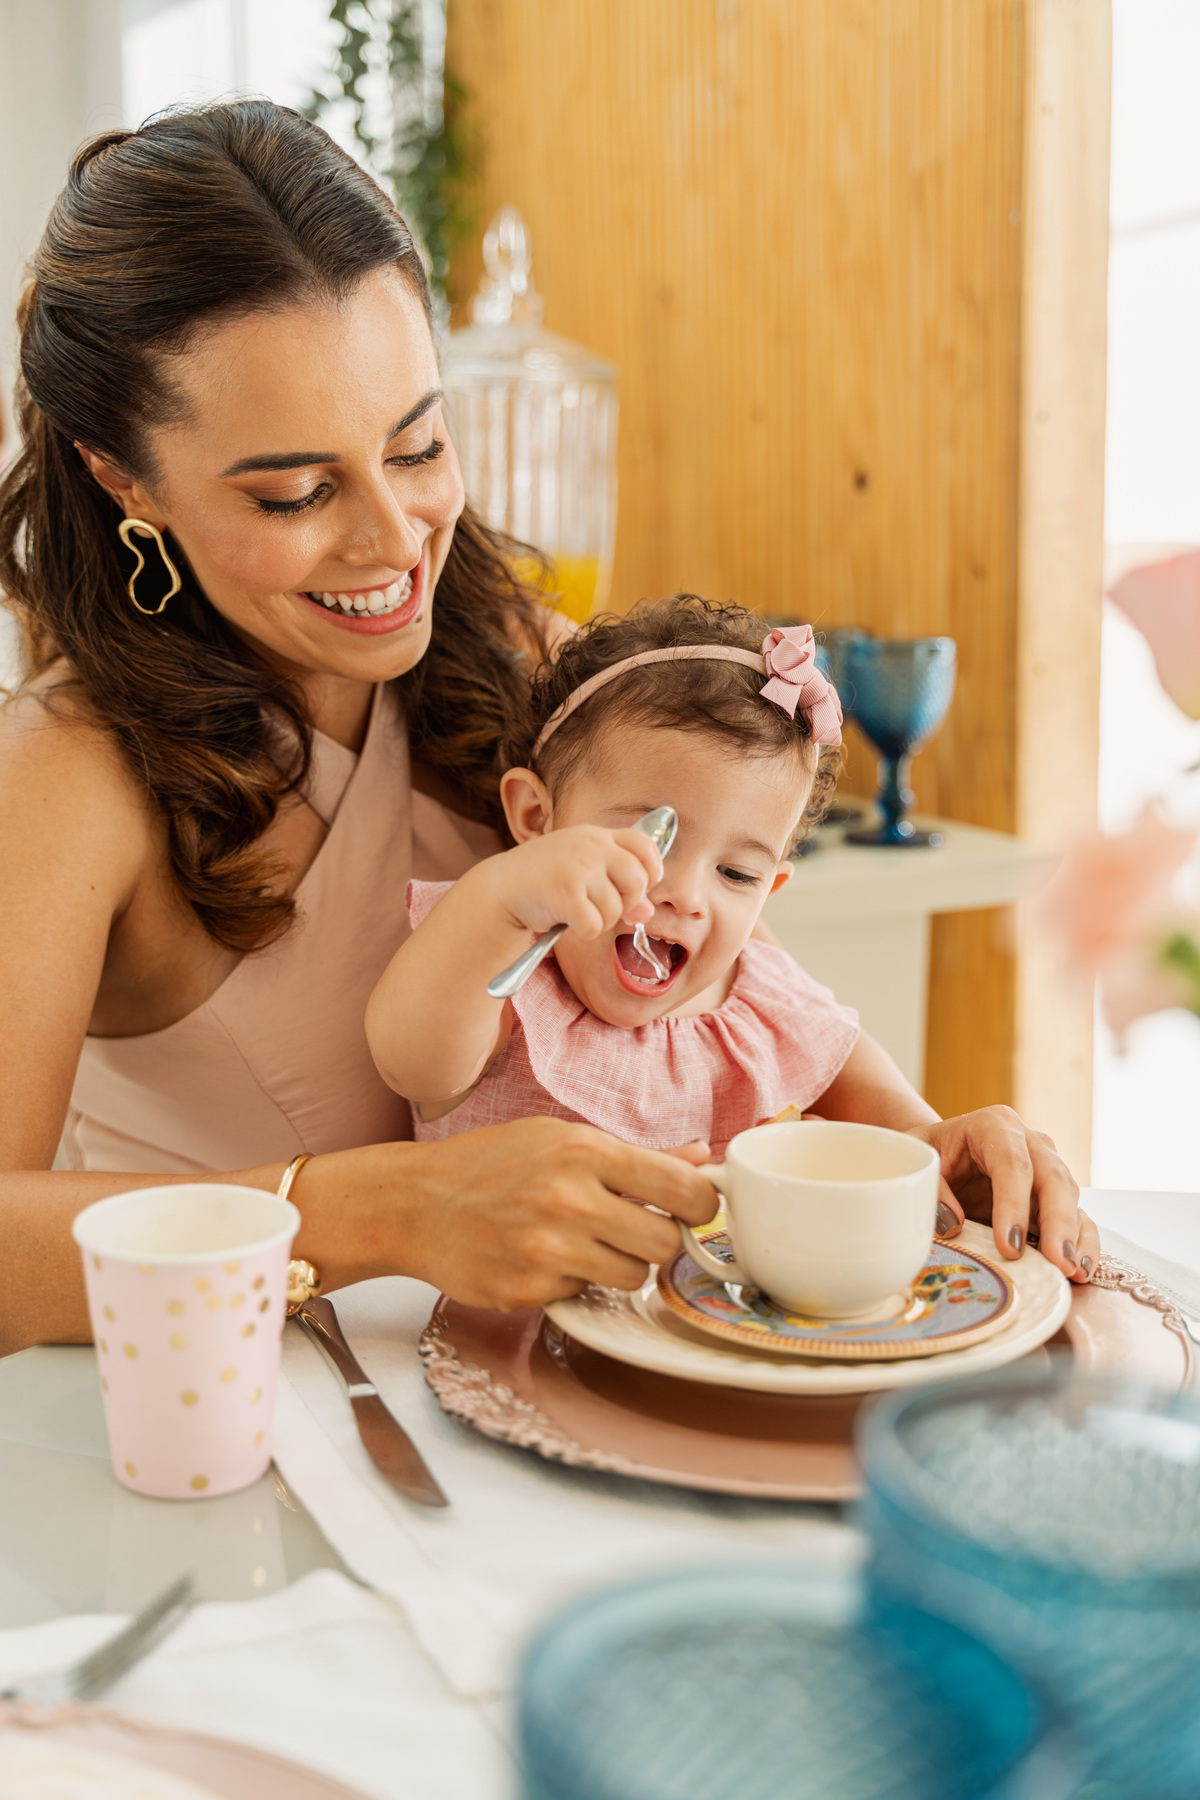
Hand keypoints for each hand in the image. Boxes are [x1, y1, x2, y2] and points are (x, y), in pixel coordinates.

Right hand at [393, 1117, 718, 1310]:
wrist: (413, 1203)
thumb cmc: (487, 1164)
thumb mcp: (559, 1139)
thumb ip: (633, 1156)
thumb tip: (700, 1158)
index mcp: (584, 1152)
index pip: (683, 1189)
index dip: (700, 1205)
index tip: (692, 1210)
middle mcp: (569, 1200)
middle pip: (664, 1244)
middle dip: (655, 1241)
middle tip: (629, 1230)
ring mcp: (547, 1250)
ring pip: (632, 1277)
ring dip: (617, 1266)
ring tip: (580, 1243)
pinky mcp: (526, 1291)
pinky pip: (582, 1295)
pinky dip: (570, 1283)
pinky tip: (540, 1259)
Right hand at [484, 826, 661, 939]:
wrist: (500, 887)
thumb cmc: (545, 879)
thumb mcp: (583, 873)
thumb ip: (617, 886)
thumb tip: (646, 911)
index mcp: (596, 836)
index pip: (644, 844)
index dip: (652, 868)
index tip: (642, 885)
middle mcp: (590, 846)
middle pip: (637, 880)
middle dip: (627, 902)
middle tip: (604, 906)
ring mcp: (578, 868)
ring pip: (616, 908)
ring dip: (601, 921)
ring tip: (579, 912)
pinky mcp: (565, 893)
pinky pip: (594, 925)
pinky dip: (584, 931)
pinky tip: (568, 921)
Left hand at [911, 1107, 1097, 1281]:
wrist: (942, 1149)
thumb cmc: (930, 1152)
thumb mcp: (917, 1160)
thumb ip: (931, 1189)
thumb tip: (952, 1224)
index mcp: (994, 1124)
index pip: (1011, 1163)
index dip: (1014, 1205)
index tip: (1010, 1245)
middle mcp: (1030, 1142)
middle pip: (1052, 1179)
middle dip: (1058, 1223)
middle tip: (1058, 1261)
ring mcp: (1047, 1167)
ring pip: (1070, 1198)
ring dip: (1075, 1236)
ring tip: (1073, 1270)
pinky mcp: (1054, 1195)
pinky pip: (1077, 1216)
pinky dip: (1082, 1242)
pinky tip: (1080, 1268)